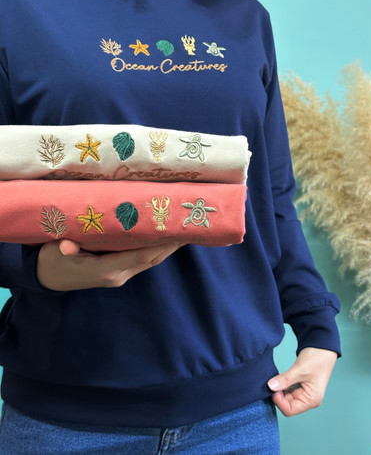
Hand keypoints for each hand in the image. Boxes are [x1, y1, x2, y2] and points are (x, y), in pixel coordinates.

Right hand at [37, 239, 184, 290]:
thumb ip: (64, 247)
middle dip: (171, 245)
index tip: (178, 231)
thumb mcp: (55, 251)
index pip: (140, 256)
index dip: (161, 244)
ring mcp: (120, 276)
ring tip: (184, 230)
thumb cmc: (52, 260)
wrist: (47, 278)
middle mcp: (118, 275)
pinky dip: (157, 250)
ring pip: (150, 261)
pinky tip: (166, 239)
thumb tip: (65, 245)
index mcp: (106, 270)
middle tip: (190, 226)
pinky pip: (143, 261)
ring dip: (167, 248)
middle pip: (151, 259)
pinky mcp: (119, 273)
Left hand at [267, 347, 337, 415]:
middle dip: (277, 394)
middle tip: (271, 382)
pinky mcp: (299, 385)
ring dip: (279, 389)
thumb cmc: (317, 359)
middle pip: (286, 404)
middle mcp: (307, 399)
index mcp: (311, 400)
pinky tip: (279, 377)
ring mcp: (303, 392)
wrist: (322, 347)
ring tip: (275, 379)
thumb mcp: (300, 369)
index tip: (272, 388)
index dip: (279, 401)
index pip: (290, 410)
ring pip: (285, 396)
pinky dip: (281, 384)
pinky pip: (287, 389)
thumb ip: (285, 380)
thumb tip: (270, 387)